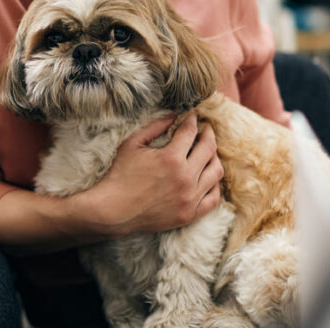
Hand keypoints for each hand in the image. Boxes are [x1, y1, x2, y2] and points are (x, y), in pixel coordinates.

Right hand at [87, 113, 223, 236]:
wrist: (113, 211)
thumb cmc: (120, 175)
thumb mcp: (132, 144)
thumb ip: (154, 127)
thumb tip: (174, 115)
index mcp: (171, 158)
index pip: (190, 132)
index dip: (192, 121)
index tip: (193, 117)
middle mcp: (185, 178)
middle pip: (208, 149)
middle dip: (208, 134)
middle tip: (205, 130)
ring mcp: (189, 198)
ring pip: (216, 172)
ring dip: (214, 157)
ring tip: (208, 152)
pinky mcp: (189, 214)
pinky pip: (213, 198)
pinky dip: (214, 185)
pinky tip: (208, 177)